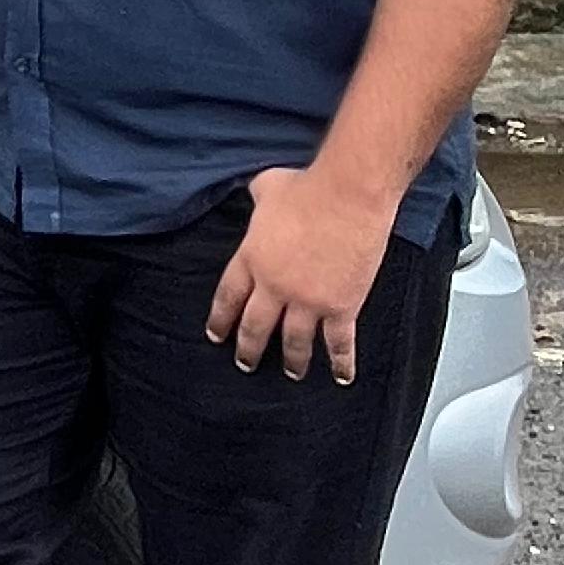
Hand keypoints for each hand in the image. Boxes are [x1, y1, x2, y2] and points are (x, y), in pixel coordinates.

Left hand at [205, 163, 394, 383]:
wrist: (348, 195)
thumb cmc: (307, 187)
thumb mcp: (267, 187)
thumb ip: (258, 198)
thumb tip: (257, 194)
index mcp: (251, 258)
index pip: (228, 297)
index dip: (220, 319)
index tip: (215, 335)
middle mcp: (274, 286)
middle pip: (255, 326)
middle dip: (248, 349)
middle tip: (245, 364)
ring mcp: (308, 301)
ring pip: (294, 342)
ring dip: (292, 361)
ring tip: (291, 373)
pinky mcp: (341, 306)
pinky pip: (339, 342)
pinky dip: (341, 362)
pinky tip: (341, 377)